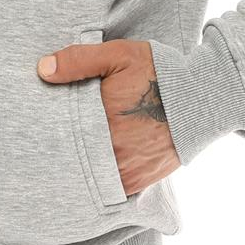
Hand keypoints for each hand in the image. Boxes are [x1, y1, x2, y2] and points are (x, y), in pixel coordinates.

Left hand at [37, 39, 178, 194]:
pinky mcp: (139, 181)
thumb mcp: (117, 55)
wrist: (202, 97)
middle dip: (63, 149)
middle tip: (50, 144)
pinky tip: (92, 168)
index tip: (42, 126)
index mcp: (100, 120)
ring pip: (88, 176)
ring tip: (72, 154)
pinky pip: (109, 188)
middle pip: (72, 157)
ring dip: (80, 166)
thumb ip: (78, 60)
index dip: (49, 130)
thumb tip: (42, 69)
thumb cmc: (158, 73)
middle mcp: (111, 151)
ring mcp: (125, 170)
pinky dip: (99, 180)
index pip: (60, 133)